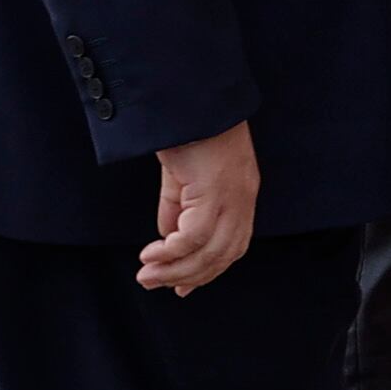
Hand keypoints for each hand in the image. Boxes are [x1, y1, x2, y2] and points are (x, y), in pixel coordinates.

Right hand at [142, 120, 257, 293]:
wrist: (190, 100)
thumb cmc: (187, 132)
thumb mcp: (182, 180)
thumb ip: (177, 210)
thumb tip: (167, 240)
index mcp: (242, 196)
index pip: (233, 247)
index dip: (208, 272)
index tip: (182, 288)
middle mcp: (243, 199)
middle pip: (223, 255)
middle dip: (188, 276)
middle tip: (153, 283)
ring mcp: (233, 196)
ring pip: (209, 251)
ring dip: (175, 269)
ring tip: (147, 275)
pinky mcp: (215, 190)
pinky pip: (193, 236)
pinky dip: (171, 251)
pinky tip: (150, 253)